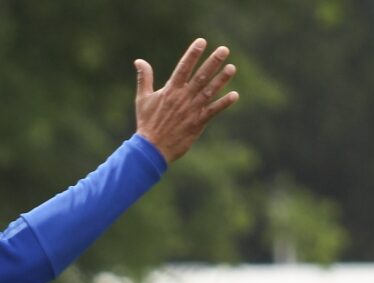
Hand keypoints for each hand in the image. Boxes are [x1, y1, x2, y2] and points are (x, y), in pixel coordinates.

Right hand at [134, 38, 238, 161]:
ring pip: (209, 91)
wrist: (151, 149)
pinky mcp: (197, 123)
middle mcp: (182, 98)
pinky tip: (234, 95)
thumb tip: (139, 61)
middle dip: (213, 62)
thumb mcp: (142, 99)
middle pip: (200, 76)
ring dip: (221, 79)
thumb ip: (144, 78)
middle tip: (225, 49)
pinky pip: (213, 111)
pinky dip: (223, 103)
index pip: (183, 68)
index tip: (202, 42)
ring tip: (232, 68)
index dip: (192, 54)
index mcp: (170, 90)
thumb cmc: (146, 123)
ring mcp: (191, 110)